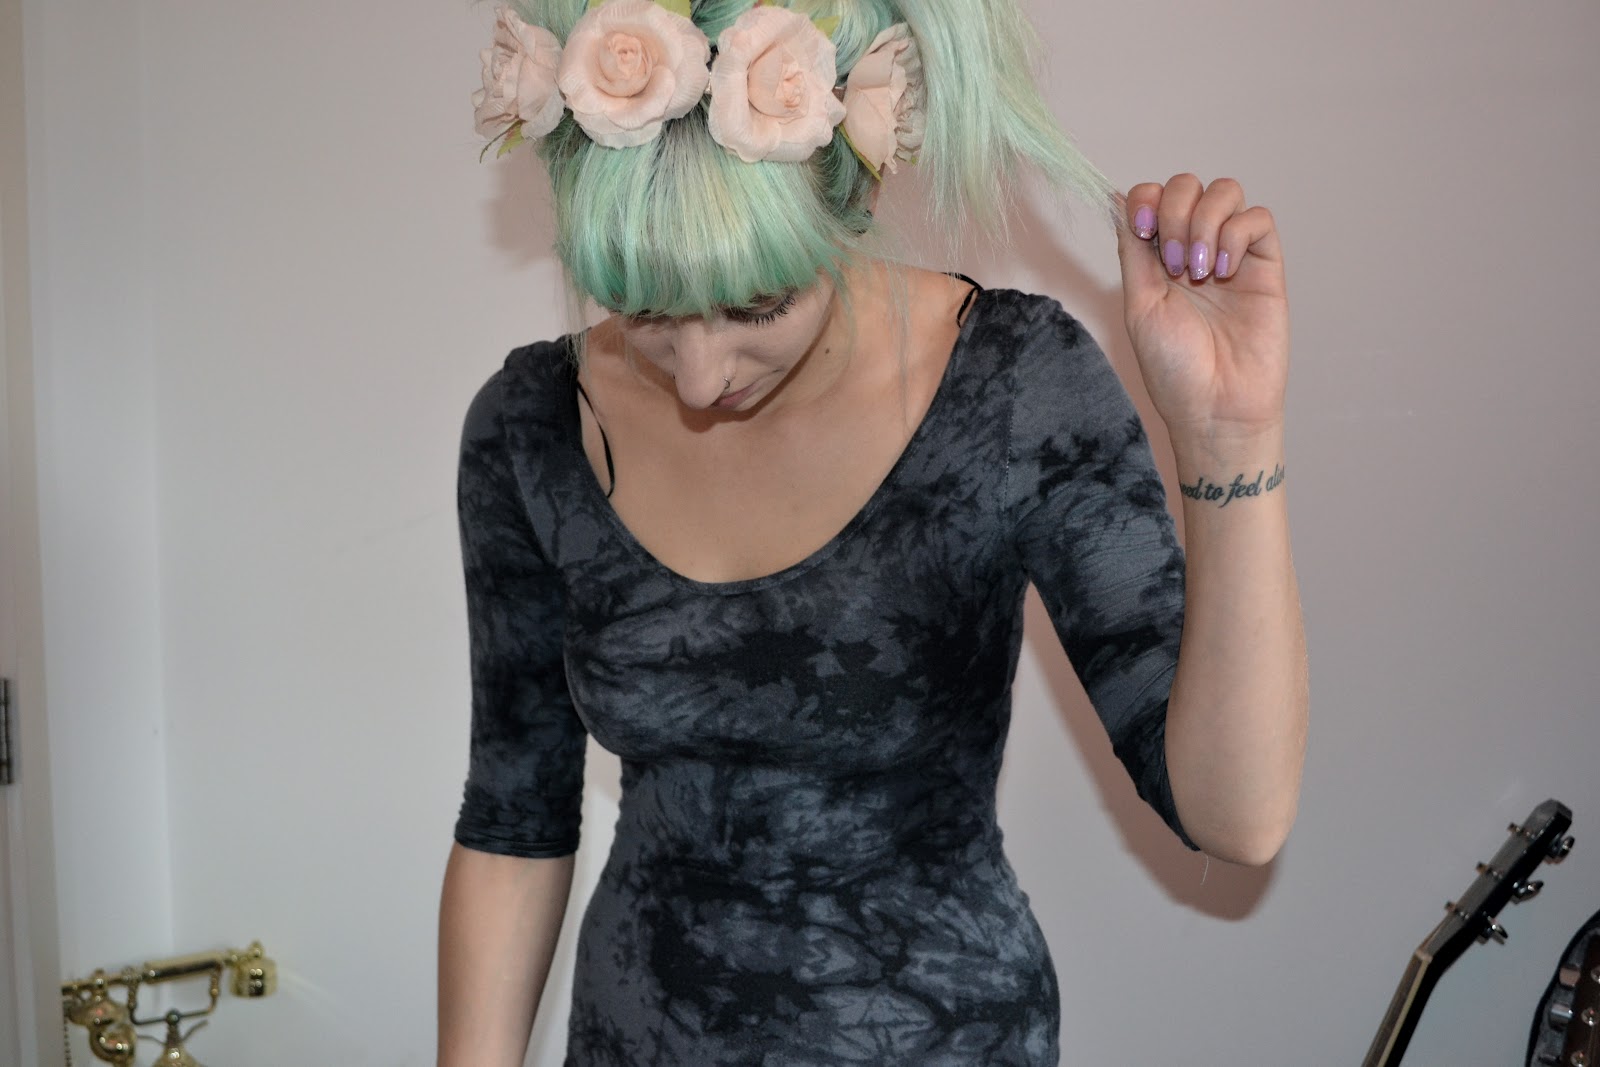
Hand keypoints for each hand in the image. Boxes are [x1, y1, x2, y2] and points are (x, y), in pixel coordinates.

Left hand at [1114, 175, 1289, 438]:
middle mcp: (1193, 246)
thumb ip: (1134, 252)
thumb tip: (1119, 201)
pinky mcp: (1265, 264)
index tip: (1142, 229)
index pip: (1150, 196)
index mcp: (1156, 256)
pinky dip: (1237, 235)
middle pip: (1186, 185)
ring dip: (1205, 221)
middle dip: (1175, 212)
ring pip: (1225, 191)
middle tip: (1175, 263)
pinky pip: (1258, 218)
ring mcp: (1230, 252)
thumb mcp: (1139, 305)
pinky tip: (1224, 273)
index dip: (1144, 199)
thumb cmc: (1173, 366)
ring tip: (1200, 271)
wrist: (1215, 405)